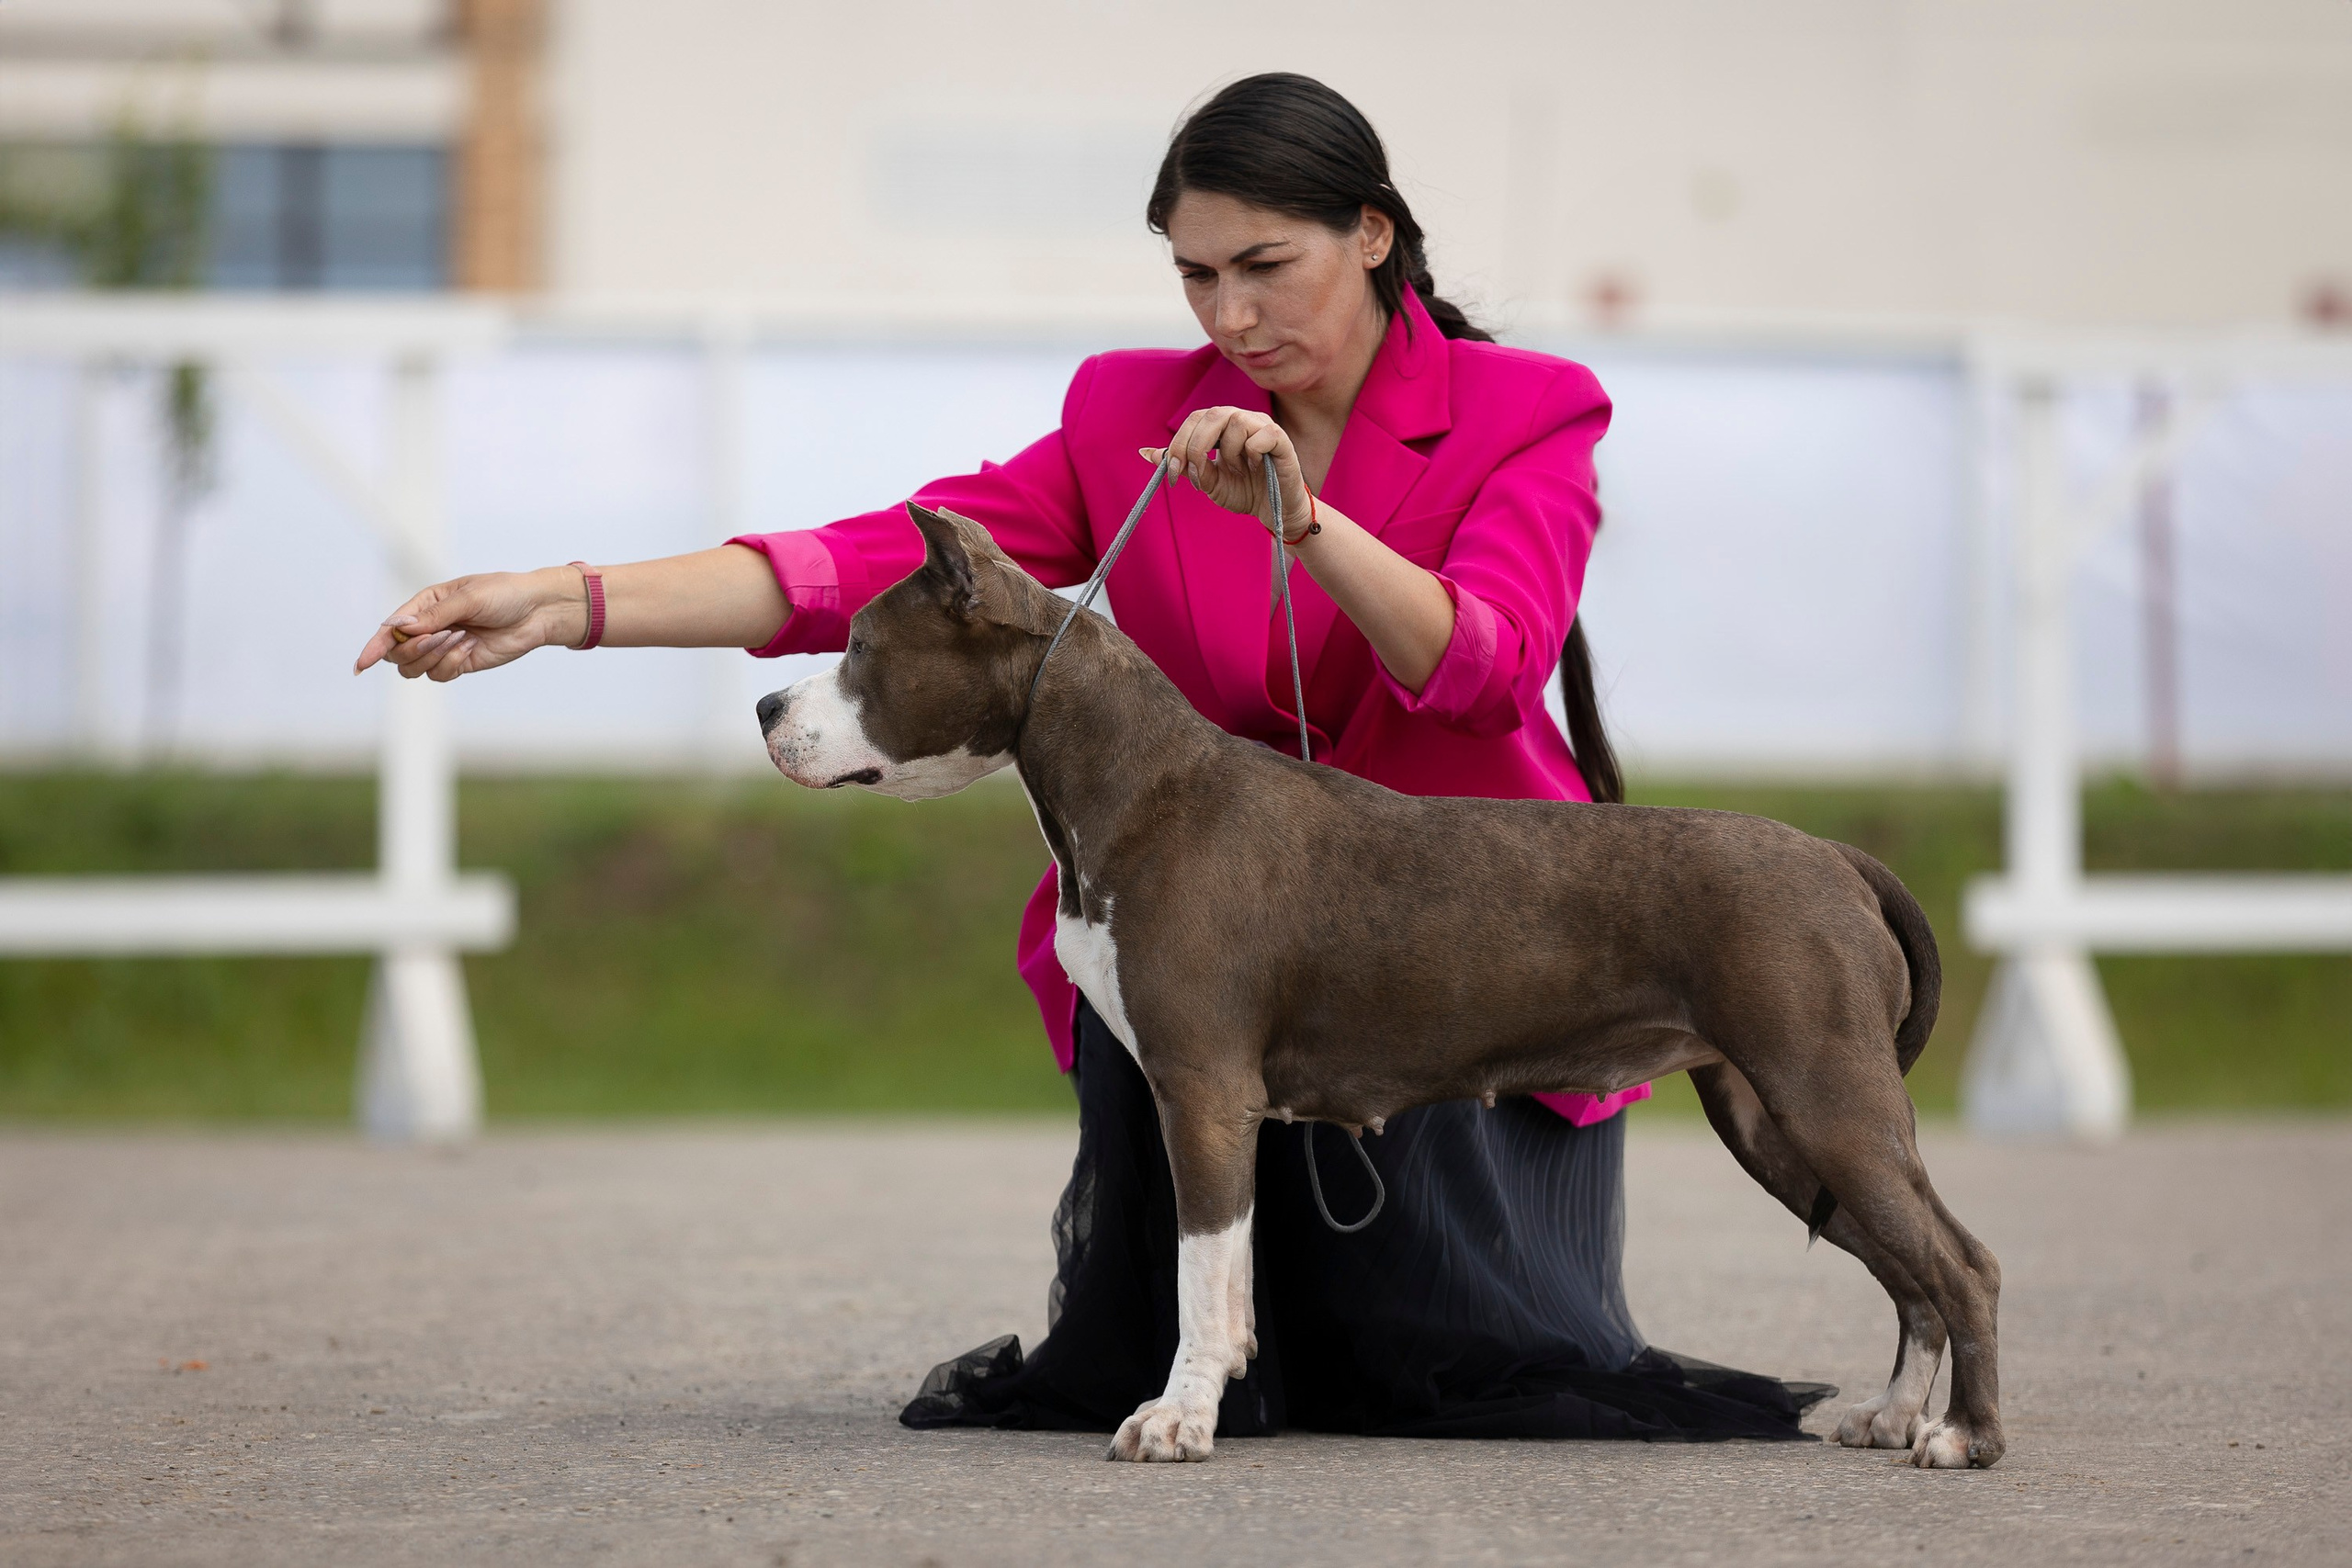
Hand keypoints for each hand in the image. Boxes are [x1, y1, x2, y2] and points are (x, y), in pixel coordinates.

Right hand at [353, 566, 588, 680]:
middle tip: (439, 636)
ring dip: (432, 656)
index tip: (361, 664)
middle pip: (397, 652)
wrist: (538, 611)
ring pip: (415, 667)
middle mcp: (430, 626)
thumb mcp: (469, 597)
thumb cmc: (505, 594)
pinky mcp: (460, 662)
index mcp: (426, 604)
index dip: (373, 646)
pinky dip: (451, 664)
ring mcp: (444, 647)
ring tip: (459, 638)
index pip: (390, 628)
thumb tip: (398, 629)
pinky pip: (440, 674)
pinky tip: (470, 649)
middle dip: (412, 649)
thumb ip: (435, 615)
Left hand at [1145, 405, 1313, 543]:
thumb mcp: (1207, 481)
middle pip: (1212, 414)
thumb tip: (1147, 454)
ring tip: (1236, 470)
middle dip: (1195, 446)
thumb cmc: (1244, 491)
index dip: (1179, 443)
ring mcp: (1263, 426)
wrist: (1274, 511)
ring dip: (1229, 453)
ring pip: (1236, 422)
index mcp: (1222, 426)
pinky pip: (1261, 435)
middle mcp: (1242, 419)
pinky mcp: (1281, 439)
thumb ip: (1182, 465)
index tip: (1172, 473)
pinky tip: (1255, 468)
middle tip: (1196, 475)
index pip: (1194, 419)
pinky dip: (1252, 453)